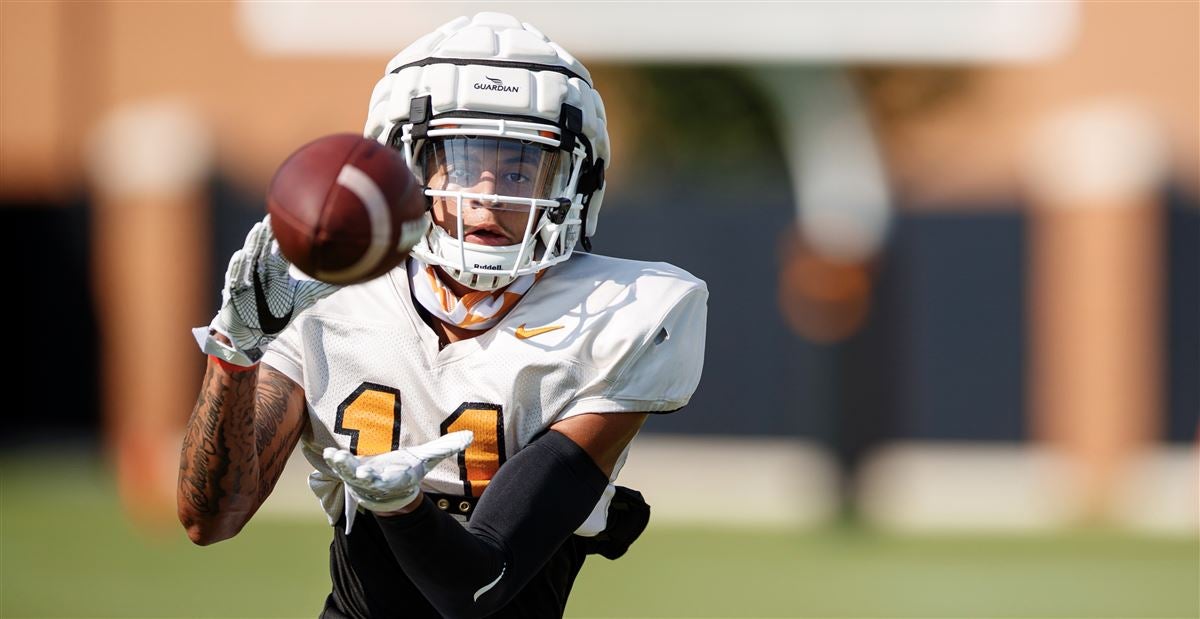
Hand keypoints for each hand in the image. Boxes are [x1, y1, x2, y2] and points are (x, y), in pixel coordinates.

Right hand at [198, 216, 337, 365]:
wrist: (257, 333)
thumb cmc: (278, 311)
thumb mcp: (303, 298)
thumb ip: (321, 288)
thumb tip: (345, 280)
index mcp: (276, 270)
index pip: (279, 251)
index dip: (281, 238)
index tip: (287, 222)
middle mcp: (260, 271)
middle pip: (262, 250)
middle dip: (265, 235)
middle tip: (269, 219)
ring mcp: (247, 280)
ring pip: (249, 259)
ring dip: (252, 245)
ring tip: (256, 231)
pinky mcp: (234, 292)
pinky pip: (236, 278)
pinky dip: (238, 267)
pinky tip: (241, 255)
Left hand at [324, 431, 473, 516]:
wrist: (389, 491)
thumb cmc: (408, 472)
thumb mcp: (428, 460)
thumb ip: (447, 447)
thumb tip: (471, 435)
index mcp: (396, 478)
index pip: (390, 479)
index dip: (380, 477)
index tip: (369, 473)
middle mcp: (377, 481)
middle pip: (367, 479)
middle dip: (360, 474)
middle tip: (353, 469)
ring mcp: (361, 478)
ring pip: (349, 474)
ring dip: (342, 465)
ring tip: (334, 456)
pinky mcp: (350, 472)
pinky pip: (340, 467)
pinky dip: (334, 461)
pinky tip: (328, 453)